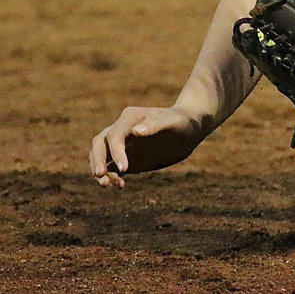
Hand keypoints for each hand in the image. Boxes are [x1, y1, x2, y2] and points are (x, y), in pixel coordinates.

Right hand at [89, 106, 204, 187]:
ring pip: (101, 156)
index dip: (115, 152)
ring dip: (100, 171)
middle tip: (100, 176)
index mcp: (130, 117)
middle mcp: (122, 130)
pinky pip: (112, 167)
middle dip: (97, 160)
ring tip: (108, 185)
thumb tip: (136, 131)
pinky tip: (120, 185)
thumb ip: (156, 124)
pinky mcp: (127, 157)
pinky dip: (111, 177)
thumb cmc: (183, 121)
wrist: (190, 129)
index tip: (125, 169)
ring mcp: (123, 144)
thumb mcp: (173, 122)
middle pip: (99, 144)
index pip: (114, 135)